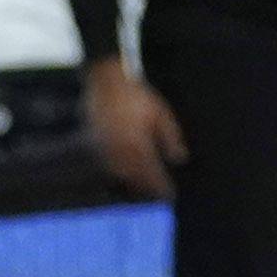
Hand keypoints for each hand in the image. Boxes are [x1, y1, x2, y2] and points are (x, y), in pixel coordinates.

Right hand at [85, 62, 185, 196]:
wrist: (106, 80)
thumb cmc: (136, 95)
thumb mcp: (160, 112)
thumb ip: (170, 137)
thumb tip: (180, 158)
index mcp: (138, 143)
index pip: (152, 173)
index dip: (161, 186)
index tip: (170, 195)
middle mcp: (120, 150)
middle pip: (136, 178)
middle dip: (148, 188)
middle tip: (159, 195)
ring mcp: (106, 148)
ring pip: (121, 174)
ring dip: (133, 183)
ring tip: (145, 188)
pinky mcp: (96, 143)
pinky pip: (108, 165)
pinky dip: (119, 173)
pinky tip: (127, 173)